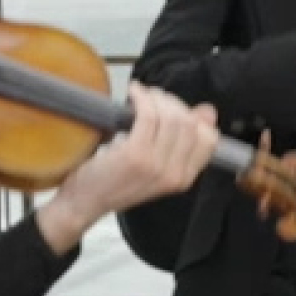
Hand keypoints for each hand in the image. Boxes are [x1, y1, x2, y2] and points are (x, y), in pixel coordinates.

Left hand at [37, 87, 218, 253]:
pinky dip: (142, 98)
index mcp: (184, 179)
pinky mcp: (135, 154)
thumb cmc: (116, 183)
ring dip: (157, 98)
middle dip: (174, 102)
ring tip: (144, 95)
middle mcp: (175, 174)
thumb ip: (180, 143)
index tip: (175, 108)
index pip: (209, 139)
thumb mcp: (156, 168)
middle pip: (190, 124)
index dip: (195, 117)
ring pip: (171, 117)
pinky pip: (148, 116)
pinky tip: (134, 92)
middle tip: (155, 97)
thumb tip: (207, 111)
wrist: (86, 203)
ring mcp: (156, 165)